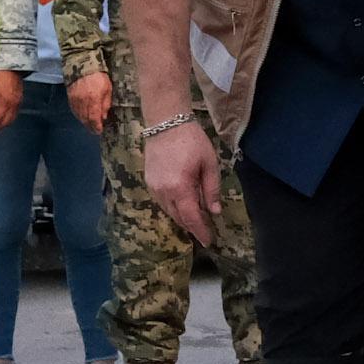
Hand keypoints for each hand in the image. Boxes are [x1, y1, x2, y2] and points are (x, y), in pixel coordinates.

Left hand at [0, 67, 22, 132]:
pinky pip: (15, 112)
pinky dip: (9, 117)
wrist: (10, 66)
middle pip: (5, 122)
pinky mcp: (20, 99)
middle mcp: (12, 105)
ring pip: (12, 118)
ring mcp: (17, 102)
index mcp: (3, 103)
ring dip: (3, 123)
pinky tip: (3, 115)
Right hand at [68, 69, 111, 133]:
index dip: (96, 127)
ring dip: (84, 122)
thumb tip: (103, 117)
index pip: (94, 118)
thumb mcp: (107, 89)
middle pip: (85, 119)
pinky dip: (78, 116)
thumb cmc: (98, 77)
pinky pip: (74, 110)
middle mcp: (83, 102)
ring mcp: (75, 100)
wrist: (83, 65)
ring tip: (89, 125)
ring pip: (79, 116)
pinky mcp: (70, 98)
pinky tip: (82, 117)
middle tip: (95, 131)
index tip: (99, 131)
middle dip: (90, 127)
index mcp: (94, 99)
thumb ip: (105, 104)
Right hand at [145, 115, 218, 246]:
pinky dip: (174, 207)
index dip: (200, 231)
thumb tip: (215, 212)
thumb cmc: (192, 141)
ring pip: (169, 211)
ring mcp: (154, 188)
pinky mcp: (149, 182)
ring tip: (196, 219)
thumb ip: (211, 190)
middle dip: (192, 226)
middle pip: (179, 218)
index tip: (209, 241)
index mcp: (180, 188)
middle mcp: (164, 192)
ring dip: (183, 217)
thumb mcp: (209, 164)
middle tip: (206, 231)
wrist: (166, 122)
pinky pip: (162, 202)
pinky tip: (183, 204)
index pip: (191, 218)